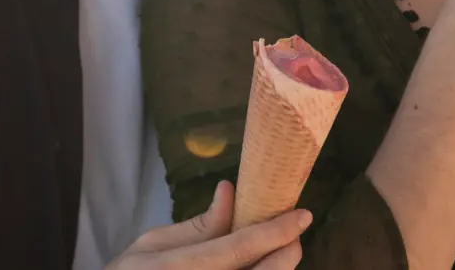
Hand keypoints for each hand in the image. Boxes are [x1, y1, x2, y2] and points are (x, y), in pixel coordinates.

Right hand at [108, 180, 309, 269]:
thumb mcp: (151, 245)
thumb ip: (197, 225)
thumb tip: (231, 192)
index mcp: (178, 268)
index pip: (241, 248)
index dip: (277, 231)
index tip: (303, 214)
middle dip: (287, 253)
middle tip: (292, 235)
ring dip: (276, 269)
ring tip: (274, 252)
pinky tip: (257, 267)